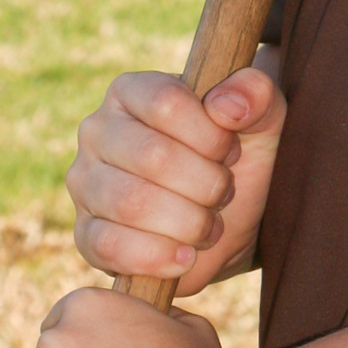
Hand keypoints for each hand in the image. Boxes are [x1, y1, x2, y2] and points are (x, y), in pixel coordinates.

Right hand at [65, 65, 284, 293]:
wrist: (227, 225)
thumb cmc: (236, 163)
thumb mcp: (262, 122)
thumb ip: (257, 94)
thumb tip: (225, 106)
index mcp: (131, 91)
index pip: (166, 103)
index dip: (212, 136)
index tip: (231, 151)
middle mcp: (97, 131)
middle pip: (152, 156)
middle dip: (206, 184)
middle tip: (224, 193)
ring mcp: (85, 182)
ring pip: (131, 203)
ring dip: (188, 222)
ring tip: (208, 224)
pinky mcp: (85, 233)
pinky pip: (109, 246)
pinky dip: (158, 256)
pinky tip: (186, 255)